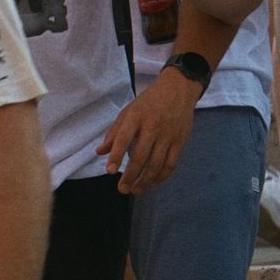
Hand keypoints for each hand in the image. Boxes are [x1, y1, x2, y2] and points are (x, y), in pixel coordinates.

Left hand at [99, 64, 200, 192]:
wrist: (178, 89)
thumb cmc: (149, 102)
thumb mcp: (129, 111)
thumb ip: (114, 132)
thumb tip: (100, 152)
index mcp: (136, 117)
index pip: (124, 138)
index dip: (116, 156)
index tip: (110, 171)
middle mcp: (152, 126)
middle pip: (140, 156)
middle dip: (130, 176)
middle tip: (122, 189)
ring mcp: (168, 135)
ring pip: (156, 164)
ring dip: (145, 181)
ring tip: (135, 190)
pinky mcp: (180, 141)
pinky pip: (170, 164)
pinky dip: (161, 177)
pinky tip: (152, 183)